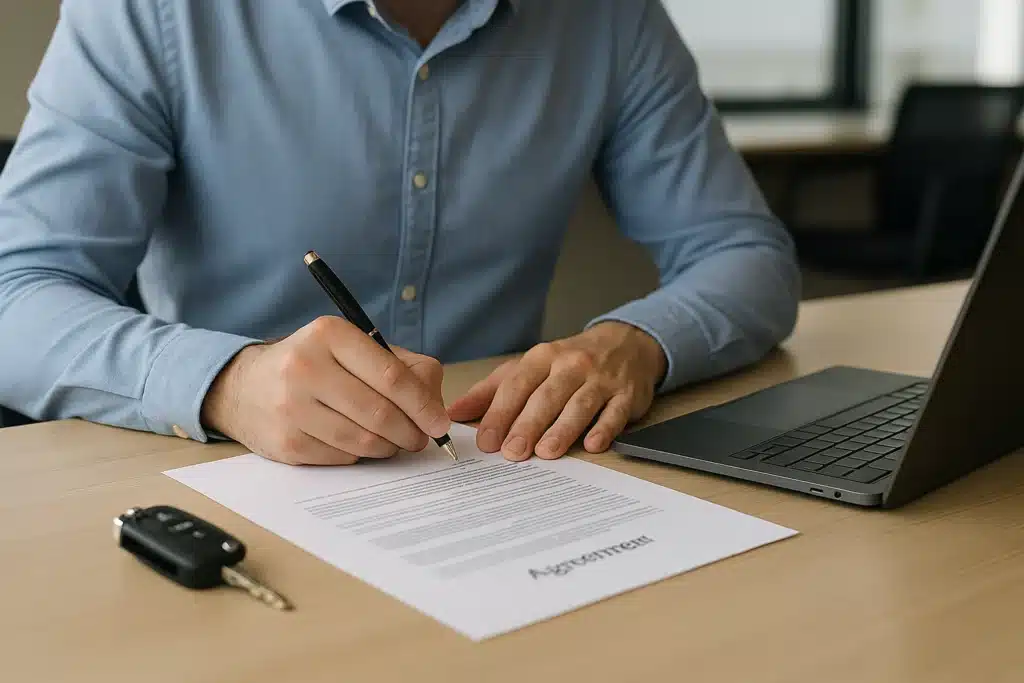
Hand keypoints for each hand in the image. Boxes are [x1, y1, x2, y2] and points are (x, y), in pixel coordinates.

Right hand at [201, 317, 450, 465]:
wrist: (246, 387)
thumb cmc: (317, 366)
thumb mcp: (355, 348)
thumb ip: (405, 368)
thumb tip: (434, 409)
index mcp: (330, 334)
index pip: (391, 377)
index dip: (423, 406)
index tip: (440, 423)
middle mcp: (305, 366)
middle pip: (379, 413)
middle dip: (410, 432)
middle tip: (420, 438)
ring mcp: (291, 406)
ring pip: (363, 441)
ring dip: (388, 447)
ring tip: (393, 441)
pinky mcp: (285, 442)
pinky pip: (342, 458)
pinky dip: (359, 455)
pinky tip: (357, 443)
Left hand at [447, 322, 666, 460]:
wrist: (627, 343)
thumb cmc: (570, 362)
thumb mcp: (530, 367)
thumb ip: (492, 391)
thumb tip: (454, 413)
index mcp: (542, 357)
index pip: (517, 385)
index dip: (501, 413)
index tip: (487, 440)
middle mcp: (571, 365)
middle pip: (546, 397)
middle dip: (528, 425)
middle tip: (512, 452)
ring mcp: (601, 379)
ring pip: (579, 405)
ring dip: (562, 429)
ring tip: (546, 452)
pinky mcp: (627, 395)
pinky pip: (615, 412)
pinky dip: (604, 429)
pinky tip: (592, 444)